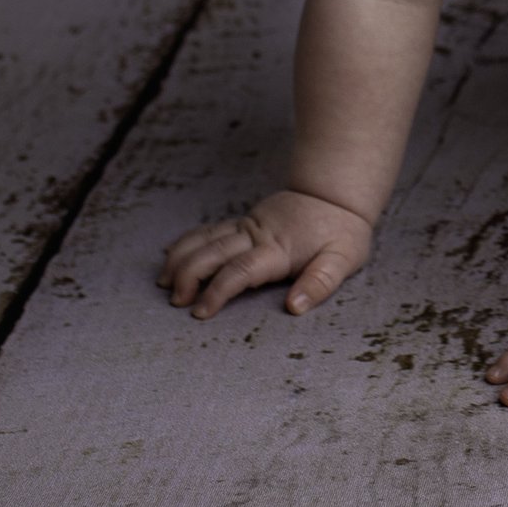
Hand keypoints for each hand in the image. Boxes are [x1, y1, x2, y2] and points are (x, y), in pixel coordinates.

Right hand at [159, 189, 373, 319]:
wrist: (336, 193)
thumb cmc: (342, 231)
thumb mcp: (344, 259)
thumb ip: (320, 282)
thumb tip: (293, 308)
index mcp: (278, 250)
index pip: (240, 271)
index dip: (218, 291)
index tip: (200, 313)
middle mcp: (257, 236)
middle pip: (213, 252)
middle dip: (188, 275)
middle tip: (175, 300)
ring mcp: (248, 227)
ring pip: (205, 239)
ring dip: (181, 258)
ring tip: (163, 282)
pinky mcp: (244, 222)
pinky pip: (209, 230)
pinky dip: (187, 241)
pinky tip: (170, 254)